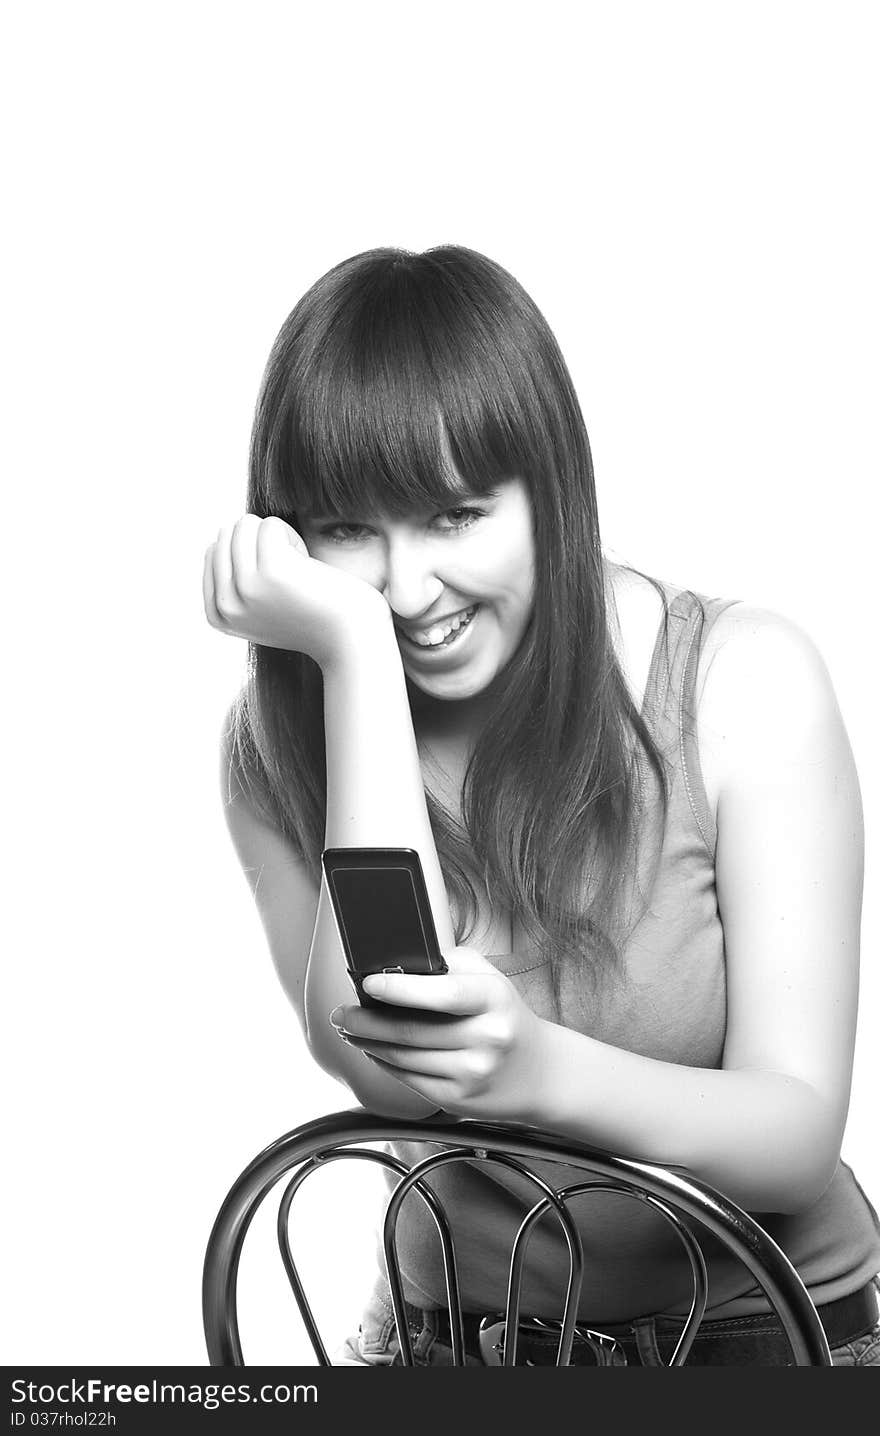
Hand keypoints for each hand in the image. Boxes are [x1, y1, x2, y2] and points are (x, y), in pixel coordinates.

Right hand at [203, 514, 390, 666]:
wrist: (351, 639)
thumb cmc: (312, 616)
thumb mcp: (260, 607)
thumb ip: (235, 584)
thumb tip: (215, 543)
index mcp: (218, 615)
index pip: (214, 552)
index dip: (248, 555)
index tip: (272, 584)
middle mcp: (226, 605)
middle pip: (227, 534)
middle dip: (261, 544)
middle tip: (288, 575)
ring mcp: (245, 588)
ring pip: (245, 525)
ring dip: (277, 539)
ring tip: (297, 570)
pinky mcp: (270, 570)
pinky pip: (270, 525)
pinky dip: (292, 536)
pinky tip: (306, 566)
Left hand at [329, 946, 547, 1122]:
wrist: (539, 1072)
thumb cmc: (503, 1016)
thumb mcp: (488, 979)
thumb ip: (449, 965)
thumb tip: (398, 961)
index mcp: (493, 998)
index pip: (443, 993)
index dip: (401, 989)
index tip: (368, 984)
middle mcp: (486, 1037)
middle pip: (411, 1030)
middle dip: (366, 1020)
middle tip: (342, 1012)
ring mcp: (473, 1072)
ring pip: (404, 1057)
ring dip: (368, 1042)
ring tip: (351, 1029)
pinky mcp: (459, 1099)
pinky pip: (409, 1079)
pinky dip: (384, 1063)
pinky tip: (374, 1050)